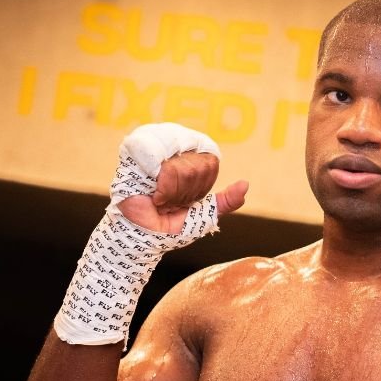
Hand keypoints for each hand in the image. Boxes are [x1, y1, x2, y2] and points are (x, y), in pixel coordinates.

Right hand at [117, 152, 247, 233]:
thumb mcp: (204, 215)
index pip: (211, 161)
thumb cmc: (169, 224)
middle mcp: (174, 144)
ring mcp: (154, 145)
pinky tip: (152, 194)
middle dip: (185, 193)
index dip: (201, 187)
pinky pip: (161, 164)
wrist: (142, 236)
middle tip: (169, 201)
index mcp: (191, 155)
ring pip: (180, 166)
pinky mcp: (135, 150)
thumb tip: (245, 185)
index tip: (185, 199)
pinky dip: (162, 188)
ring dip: (171, 192)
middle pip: (197, 166)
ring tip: (159, 198)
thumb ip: (225, 201)